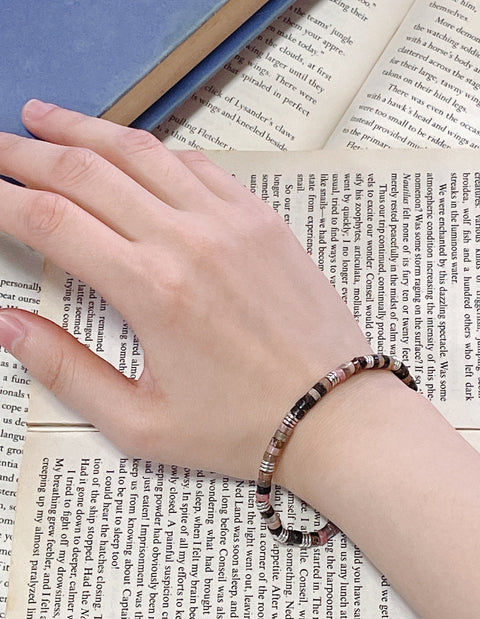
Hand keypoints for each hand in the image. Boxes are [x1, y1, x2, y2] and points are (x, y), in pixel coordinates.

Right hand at [0, 100, 368, 479]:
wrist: (332, 412)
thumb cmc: (241, 425)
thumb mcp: (140, 422)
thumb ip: (66, 369)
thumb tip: (9, 325)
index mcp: (151, 290)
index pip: (51, 221)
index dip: (3, 199)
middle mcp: (187, 240)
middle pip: (87, 172)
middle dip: (30, 153)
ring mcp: (229, 221)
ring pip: (141, 152)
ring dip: (87, 130)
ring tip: (47, 118)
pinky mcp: (260, 219)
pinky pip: (198, 165)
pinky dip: (155, 150)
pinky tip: (132, 148)